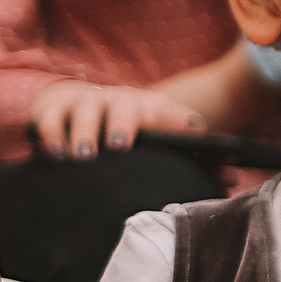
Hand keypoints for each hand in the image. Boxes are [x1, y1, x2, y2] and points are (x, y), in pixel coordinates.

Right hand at [30, 79, 203, 158]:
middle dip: (123, 124)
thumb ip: (195, 161)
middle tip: (120, 146)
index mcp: (151, 108)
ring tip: (84, 156)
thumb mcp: (159, 141)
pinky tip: (54, 155)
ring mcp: (86, 102)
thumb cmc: (131, 132)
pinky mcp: (53, 107)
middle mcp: (119, 101)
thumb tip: (231, 180)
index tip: (193, 132)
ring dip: (83, 132)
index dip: (181, 120)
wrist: (82, 101)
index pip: (170, 111)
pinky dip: (50, 135)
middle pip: (124, 106)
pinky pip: (49, 118)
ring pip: (84, 111)